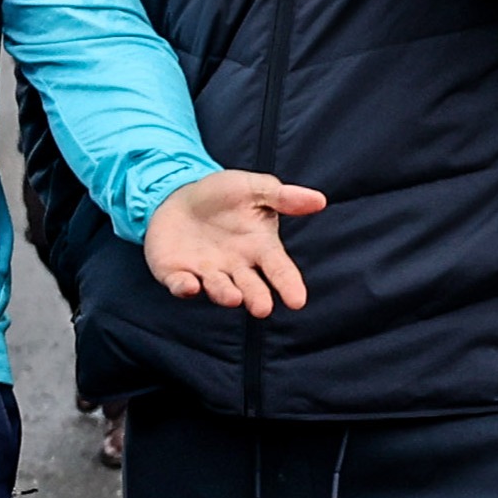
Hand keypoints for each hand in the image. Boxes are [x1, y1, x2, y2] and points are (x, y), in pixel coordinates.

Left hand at [142, 169, 328, 316]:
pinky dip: (185, 287)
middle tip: (262, 308)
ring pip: (218, 288)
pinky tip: (190, 286)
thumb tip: (320, 200)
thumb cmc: (224, 196)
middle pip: (250, 287)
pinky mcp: (177, 273)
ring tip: (234, 298)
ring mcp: (206, 272)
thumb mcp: (254, 189)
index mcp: (259, 248)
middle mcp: (236, 267)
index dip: (289, 285)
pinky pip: (181, 283)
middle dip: (256, 298)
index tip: (297, 301)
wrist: (179, 196)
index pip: (279, 269)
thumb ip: (283, 197)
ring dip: (224, 294)